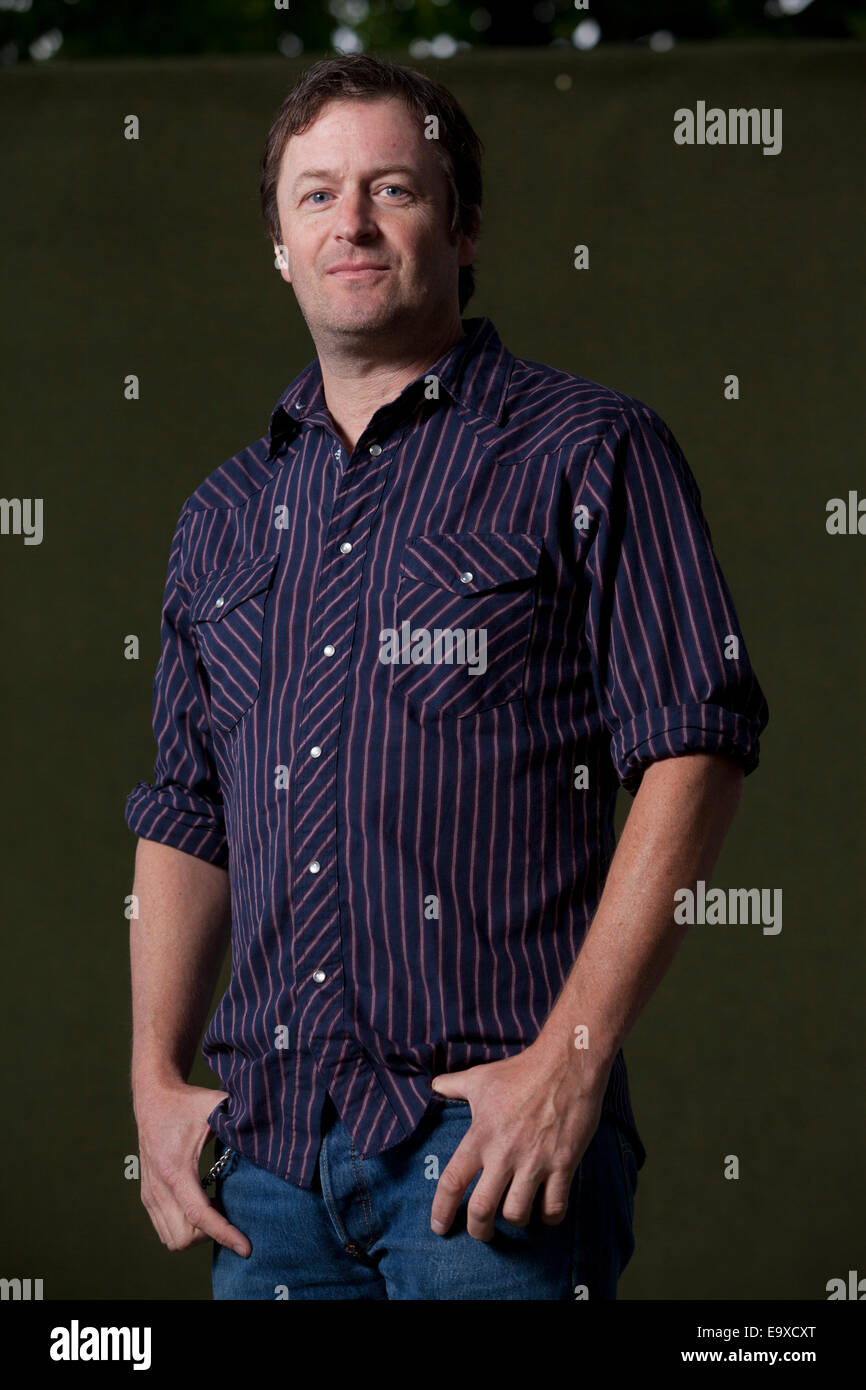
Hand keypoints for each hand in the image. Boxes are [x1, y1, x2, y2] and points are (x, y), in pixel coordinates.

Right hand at [134, 1081, 250, 1256]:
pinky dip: (185, 1228)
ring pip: (172, 1240)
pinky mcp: (147, 1196)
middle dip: (211, 1234)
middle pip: (185, 1237)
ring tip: (216, 1208)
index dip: (224, 1235)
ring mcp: (150, 1194)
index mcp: (176, 1170)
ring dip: (197, 1234)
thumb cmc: (187, 1103)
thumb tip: (270, 1131)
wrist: (153, 1098)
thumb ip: (241, 1118)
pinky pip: (164, 1230)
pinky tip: (202, 1205)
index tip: (246, 1248)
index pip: (199, 1216)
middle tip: (230, 1212)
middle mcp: (159, 1187)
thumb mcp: (216, 1106)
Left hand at [429, 1041, 605, 1242]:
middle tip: (481, 1232)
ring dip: (515, 1220)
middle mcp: (504, 1153)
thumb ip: (453, 1085)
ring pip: (517, 1214)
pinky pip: (554, 1207)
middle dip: (478, 1230)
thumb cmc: (520, 1071)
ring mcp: (535, 1161)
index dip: (441, 1210)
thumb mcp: (481, 1077)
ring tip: (516, 1212)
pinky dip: (548, 1216)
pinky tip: (545, 1209)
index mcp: (480, 1136)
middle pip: (482, 1210)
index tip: (438, 1226)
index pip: (452, 1182)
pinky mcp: (563, 1164)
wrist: (566, 1064)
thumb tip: (433, 1086)